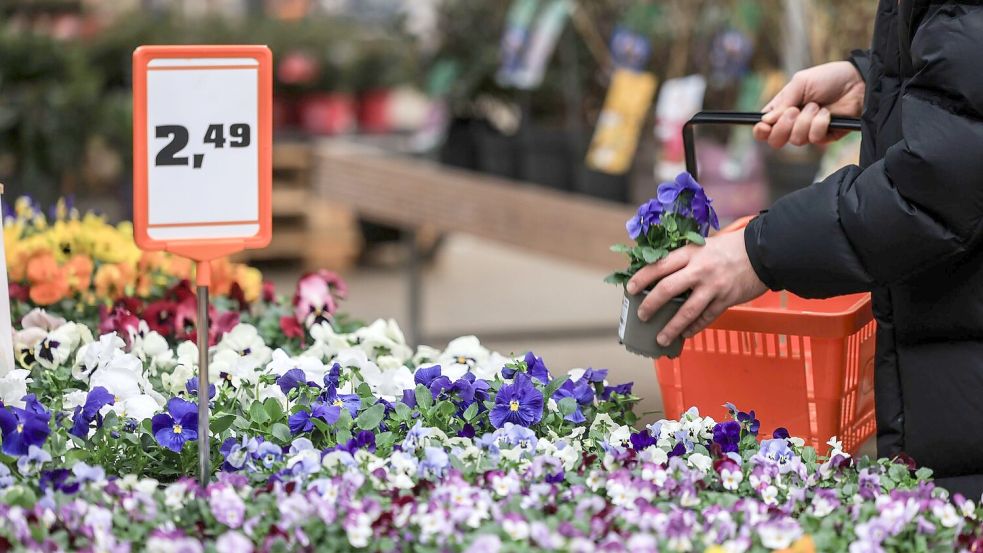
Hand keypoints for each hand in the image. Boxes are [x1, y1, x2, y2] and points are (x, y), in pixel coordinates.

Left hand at [626, 230, 767, 346]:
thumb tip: (659, 275)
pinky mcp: (726, 300)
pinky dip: (694, 328)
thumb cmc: (729, 248)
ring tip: (660, 339)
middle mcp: (699, 270)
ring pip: (687, 311)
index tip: (630, 289)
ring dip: (671, 327)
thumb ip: (684, 259)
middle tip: (641, 315)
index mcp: (690, 253)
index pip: (659, 266)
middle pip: (668, 289)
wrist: (762, 252)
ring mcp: (713, 287)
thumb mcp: (703, 246)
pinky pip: (706, 318)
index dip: (642, 278)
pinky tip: (685, 334)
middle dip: (650, 305)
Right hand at [752, 61, 864, 147]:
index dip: (761, 131)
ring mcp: (808, 131)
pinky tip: (827, 114)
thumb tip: (766, 120)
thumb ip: (783, 101)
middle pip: (776, 141)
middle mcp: (793, 123)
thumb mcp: (801, 82)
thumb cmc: (829, 78)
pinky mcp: (825, 137)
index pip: (764, 128)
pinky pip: (814, 139)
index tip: (764, 126)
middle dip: (783, 127)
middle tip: (794, 111)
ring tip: (817, 106)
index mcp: (782, 110)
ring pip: (795, 140)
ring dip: (805, 121)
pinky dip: (820, 124)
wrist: (857, 82)